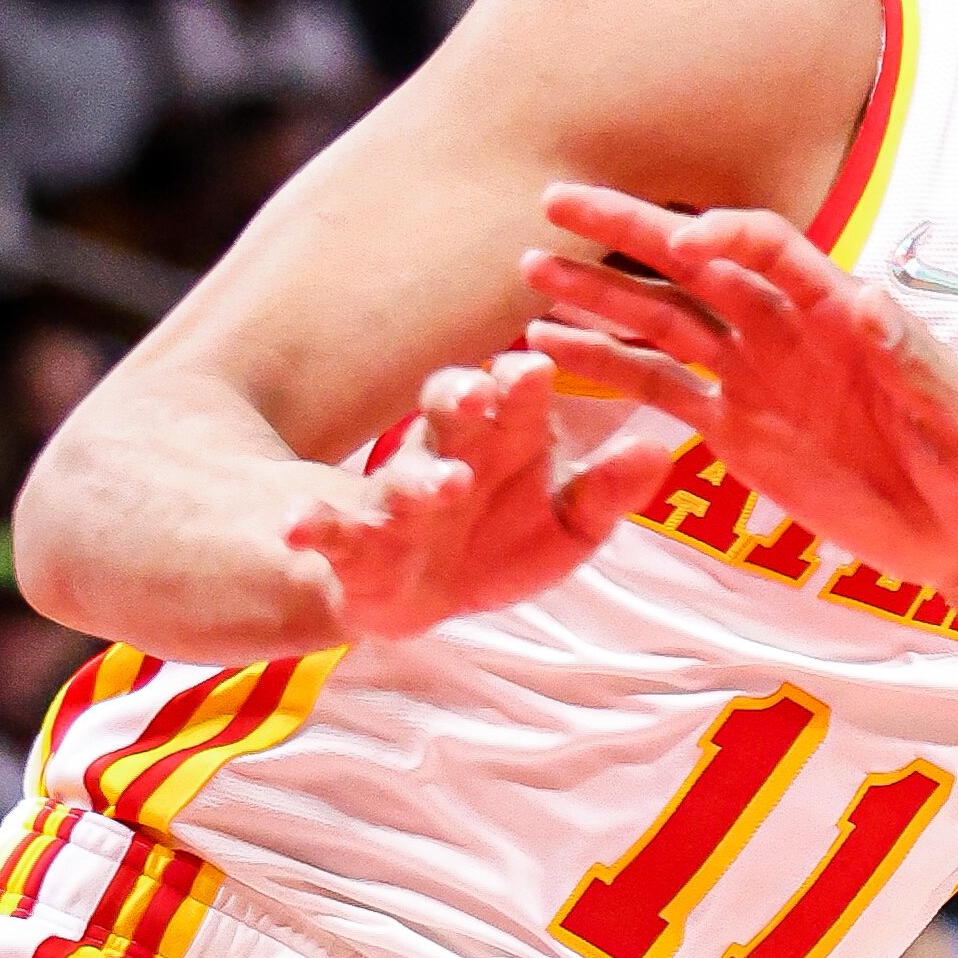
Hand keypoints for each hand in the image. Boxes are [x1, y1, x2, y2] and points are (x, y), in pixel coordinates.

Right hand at [280, 355, 675, 643]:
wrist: (419, 591)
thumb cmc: (500, 539)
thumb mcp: (568, 525)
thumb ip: (607, 492)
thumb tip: (661, 451)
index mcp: (503, 439)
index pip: (515, 398)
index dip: (523, 383)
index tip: (536, 366)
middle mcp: (447, 453)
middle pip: (450, 414)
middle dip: (462, 398)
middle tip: (482, 392)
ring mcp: (398, 497)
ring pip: (404, 476)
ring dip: (419, 476)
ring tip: (442, 482)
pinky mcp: (354, 544)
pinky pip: (329, 530)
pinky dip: (311, 525)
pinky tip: (295, 525)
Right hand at [520, 186, 957, 601]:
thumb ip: (913, 364)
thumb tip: (869, 304)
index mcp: (841, 311)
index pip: (770, 249)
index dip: (726, 238)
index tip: (684, 246)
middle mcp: (787, 330)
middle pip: (697, 266)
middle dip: (629, 232)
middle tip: (556, 201)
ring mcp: (756, 377)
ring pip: (665, 321)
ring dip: (601, 296)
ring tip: (533, 271)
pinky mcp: (736, 431)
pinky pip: (662, 391)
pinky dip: (608, 369)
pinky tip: (550, 349)